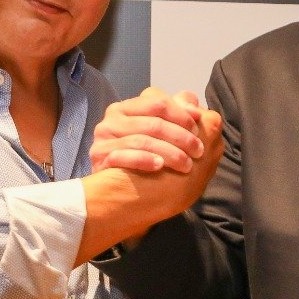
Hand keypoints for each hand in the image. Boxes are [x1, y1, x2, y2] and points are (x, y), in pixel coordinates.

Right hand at [76, 106, 223, 263]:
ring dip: (169, 152)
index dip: (182, 115)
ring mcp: (104, 137)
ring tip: (186, 165)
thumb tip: (193, 101)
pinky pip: (123, 155)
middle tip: (199, 151)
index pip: (158, 102)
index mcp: (129, 107)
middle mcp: (113, 118)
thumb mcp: (168, 136)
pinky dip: (144, 160)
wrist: (125, 197)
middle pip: (154, 122)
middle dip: (181, 137)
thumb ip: (179, 115)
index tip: (199, 128)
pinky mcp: (99, 157)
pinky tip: (160, 167)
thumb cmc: (151, 163)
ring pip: (142, 138)